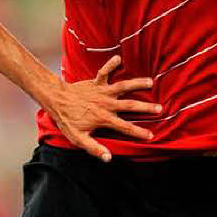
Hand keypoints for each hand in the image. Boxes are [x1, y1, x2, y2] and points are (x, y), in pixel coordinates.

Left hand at [41, 55, 160, 161]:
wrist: (56, 101)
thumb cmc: (67, 121)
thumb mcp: (79, 138)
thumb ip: (94, 148)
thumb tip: (108, 158)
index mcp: (104, 118)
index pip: (125, 127)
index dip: (139, 132)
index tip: (151, 136)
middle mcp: (106, 104)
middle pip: (130, 105)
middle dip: (146, 107)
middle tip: (160, 108)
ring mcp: (102, 92)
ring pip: (123, 86)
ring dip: (137, 83)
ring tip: (151, 82)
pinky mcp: (96, 82)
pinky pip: (104, 71)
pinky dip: (111, 64)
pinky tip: (119, 57)